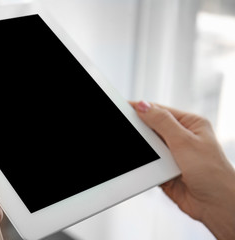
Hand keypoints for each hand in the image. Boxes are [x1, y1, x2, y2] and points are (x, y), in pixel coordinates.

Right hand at [131, 101, 234, 239]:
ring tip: (139, 151)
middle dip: (140, 130)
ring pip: (149, 146)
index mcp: (190, 124)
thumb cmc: (213, 174)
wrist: (215, 206)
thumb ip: (162, 122)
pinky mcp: (165, 169)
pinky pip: (148, 162)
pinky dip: (144, 163)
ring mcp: (173, 154)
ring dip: (144, 149)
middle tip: (126, 130)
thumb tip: (144, 106)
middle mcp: (182, 138)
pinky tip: (143, 164)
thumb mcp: (185, 141)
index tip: (125, 108)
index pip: (161, 111)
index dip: (142, 109)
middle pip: (152, 128)